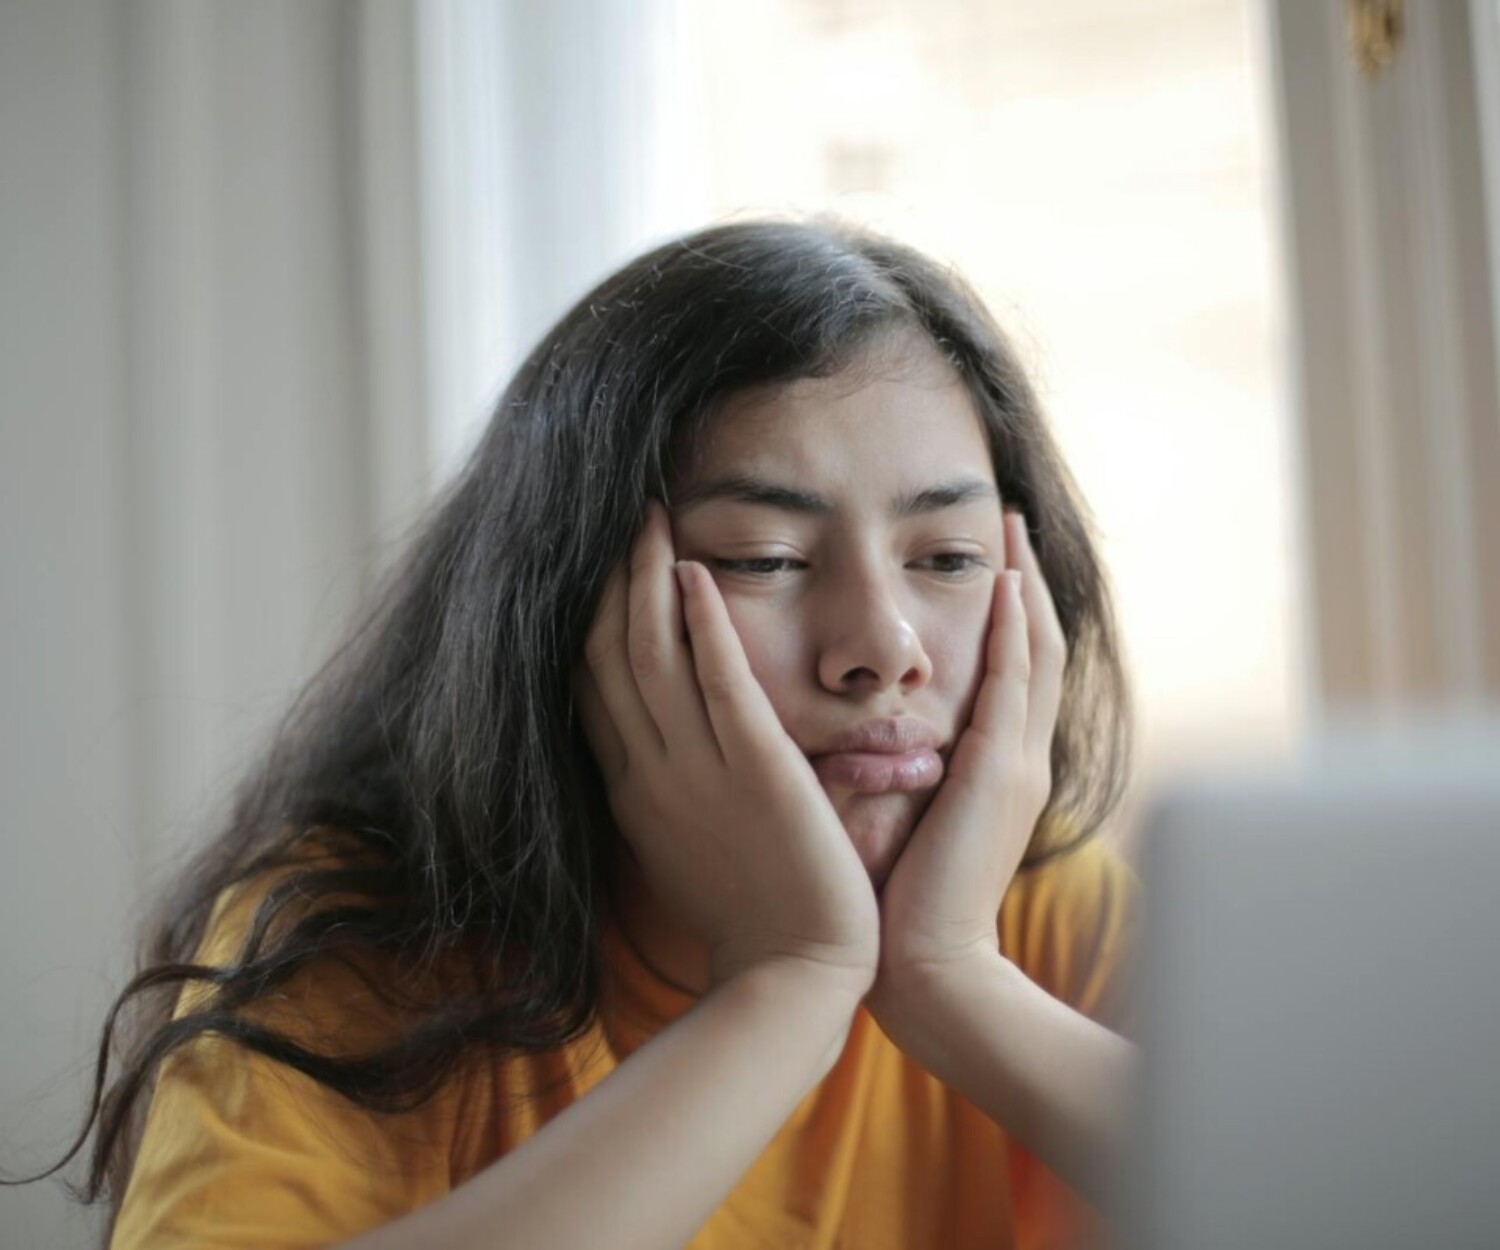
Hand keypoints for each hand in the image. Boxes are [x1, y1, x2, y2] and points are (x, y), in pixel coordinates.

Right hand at [575, 499, 879, 993]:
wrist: (794, 977)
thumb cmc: (751, 917)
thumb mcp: (686, 846)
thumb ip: (667, 790)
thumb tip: (657, 748)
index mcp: (635, 790)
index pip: (591, 688)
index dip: (587, 621)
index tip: (594, 569)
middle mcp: (651, 772)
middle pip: (607, 656)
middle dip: (608, 580)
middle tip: (619, 517)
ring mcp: (697, 770)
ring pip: (650, 655)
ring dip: (646, 578)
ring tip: (650, 516)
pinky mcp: (756, 769)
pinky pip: (718, 680)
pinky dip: (700, 622)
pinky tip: (694, 571)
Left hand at [867, 509, 1065, 1010]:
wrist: (928, 967)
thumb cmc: (900, 903)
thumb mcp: (908, 820)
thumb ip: (900, 771)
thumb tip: (858, 737)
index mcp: (995, 769)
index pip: (1010, 672)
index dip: (1005, 614)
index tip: (988, 562)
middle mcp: (1018, 757)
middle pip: (1033, 647)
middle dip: (1023, 582)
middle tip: (1010, 522)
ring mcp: (1018, 762)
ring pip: (1034, 651)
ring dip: (1024, 586)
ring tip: (1011, 530)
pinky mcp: (1001, 772)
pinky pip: (1015, 681)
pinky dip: (1014, 628)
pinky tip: (1005, 581)